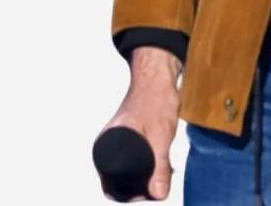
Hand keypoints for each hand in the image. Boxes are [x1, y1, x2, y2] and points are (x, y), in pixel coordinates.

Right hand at [96, 47, 181, 200]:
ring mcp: (115, 143)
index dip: (132, 195)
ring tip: (164, 170)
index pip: (112, 188)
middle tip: (162, 180)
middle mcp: (106, 148)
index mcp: (106, 149)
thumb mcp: (161, 135)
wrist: (157, 76)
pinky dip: (146, 165)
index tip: (152, 191)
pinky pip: (132, 161)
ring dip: (146, 176)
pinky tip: (162, 161)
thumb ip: (159, 166)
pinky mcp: (125, 139)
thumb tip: (159, 195)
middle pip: (120, 183)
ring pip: (128, 172)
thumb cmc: (155, 99)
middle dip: (141, 186)